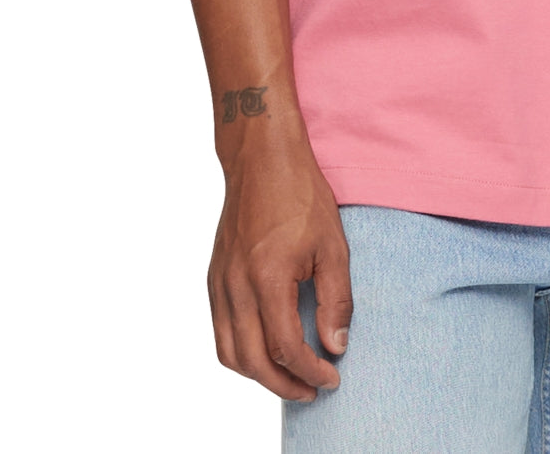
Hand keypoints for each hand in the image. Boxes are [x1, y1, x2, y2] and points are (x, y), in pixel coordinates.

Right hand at [208, 147, 353, 402]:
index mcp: (268, 277)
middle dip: (285, 385)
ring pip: (229, 353)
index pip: (287, 348)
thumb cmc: (300, 194)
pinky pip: (220, 330)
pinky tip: (264, 350)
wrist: (261, 158)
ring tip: (290, 377)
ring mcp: (220, 282)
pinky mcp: (213, 277)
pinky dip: (240, 353)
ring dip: (258, 375)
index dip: (312, 370)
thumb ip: (335, 300)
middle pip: (253, 361)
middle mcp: (236, 286)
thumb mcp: (332, 245)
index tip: (333, 377)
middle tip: (313, 390)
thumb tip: (336, 346)